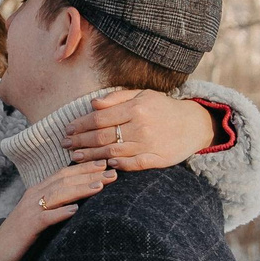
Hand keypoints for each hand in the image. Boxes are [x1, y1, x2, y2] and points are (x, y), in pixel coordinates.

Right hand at [0, 160, 115, 260]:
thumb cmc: (18, 238)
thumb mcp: (38, 218)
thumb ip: (54, 207)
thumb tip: (78, 203)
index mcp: (37, 192)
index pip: (64, 174)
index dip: (85, 168)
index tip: (106, 164)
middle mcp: (33, 196)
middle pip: (64, 180)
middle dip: (89, 174)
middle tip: (113, 172)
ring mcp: (30, 211)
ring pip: (58, 194)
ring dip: (80, 189)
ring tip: (100, 186)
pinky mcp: (27, 227)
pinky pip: (46, 218)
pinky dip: (60, 213)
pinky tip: (75, 210)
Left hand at [63, 89, 213, 170]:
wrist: (194, 124)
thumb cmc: (164, 108)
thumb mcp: (142, 95)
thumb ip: (116, 98)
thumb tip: (92, 104)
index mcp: (135, 108)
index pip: (100, 118)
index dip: (80, 125)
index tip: (68, 129)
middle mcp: (141, 126)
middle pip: (102, 137)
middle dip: (80, 141)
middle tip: (65, 145)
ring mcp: (149, 144)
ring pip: (112, 152)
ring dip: (91, 156)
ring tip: (75, 157)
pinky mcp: (157, 159)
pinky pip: (132, 164)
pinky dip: (117, 165)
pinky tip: (104, 165)